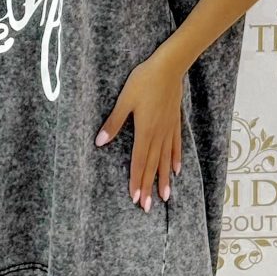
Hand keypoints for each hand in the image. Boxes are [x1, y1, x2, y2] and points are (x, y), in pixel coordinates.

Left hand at [95, 52, 183, 211]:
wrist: (168, 68)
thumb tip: (100, 142)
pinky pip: (175, 145)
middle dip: (148, 187)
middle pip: (152, 165)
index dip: (136, 180)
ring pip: (165, 159)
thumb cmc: (143, 81)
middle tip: (146, 207)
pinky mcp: (175, 122)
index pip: (139, 161)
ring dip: (163, 179)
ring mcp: (168, 129)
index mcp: (144, 130)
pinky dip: (175, 159)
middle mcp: (158, 134)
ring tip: (164, 197)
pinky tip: (176, 170)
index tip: (135, 198)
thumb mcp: (124, 100)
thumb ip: (114, 122)